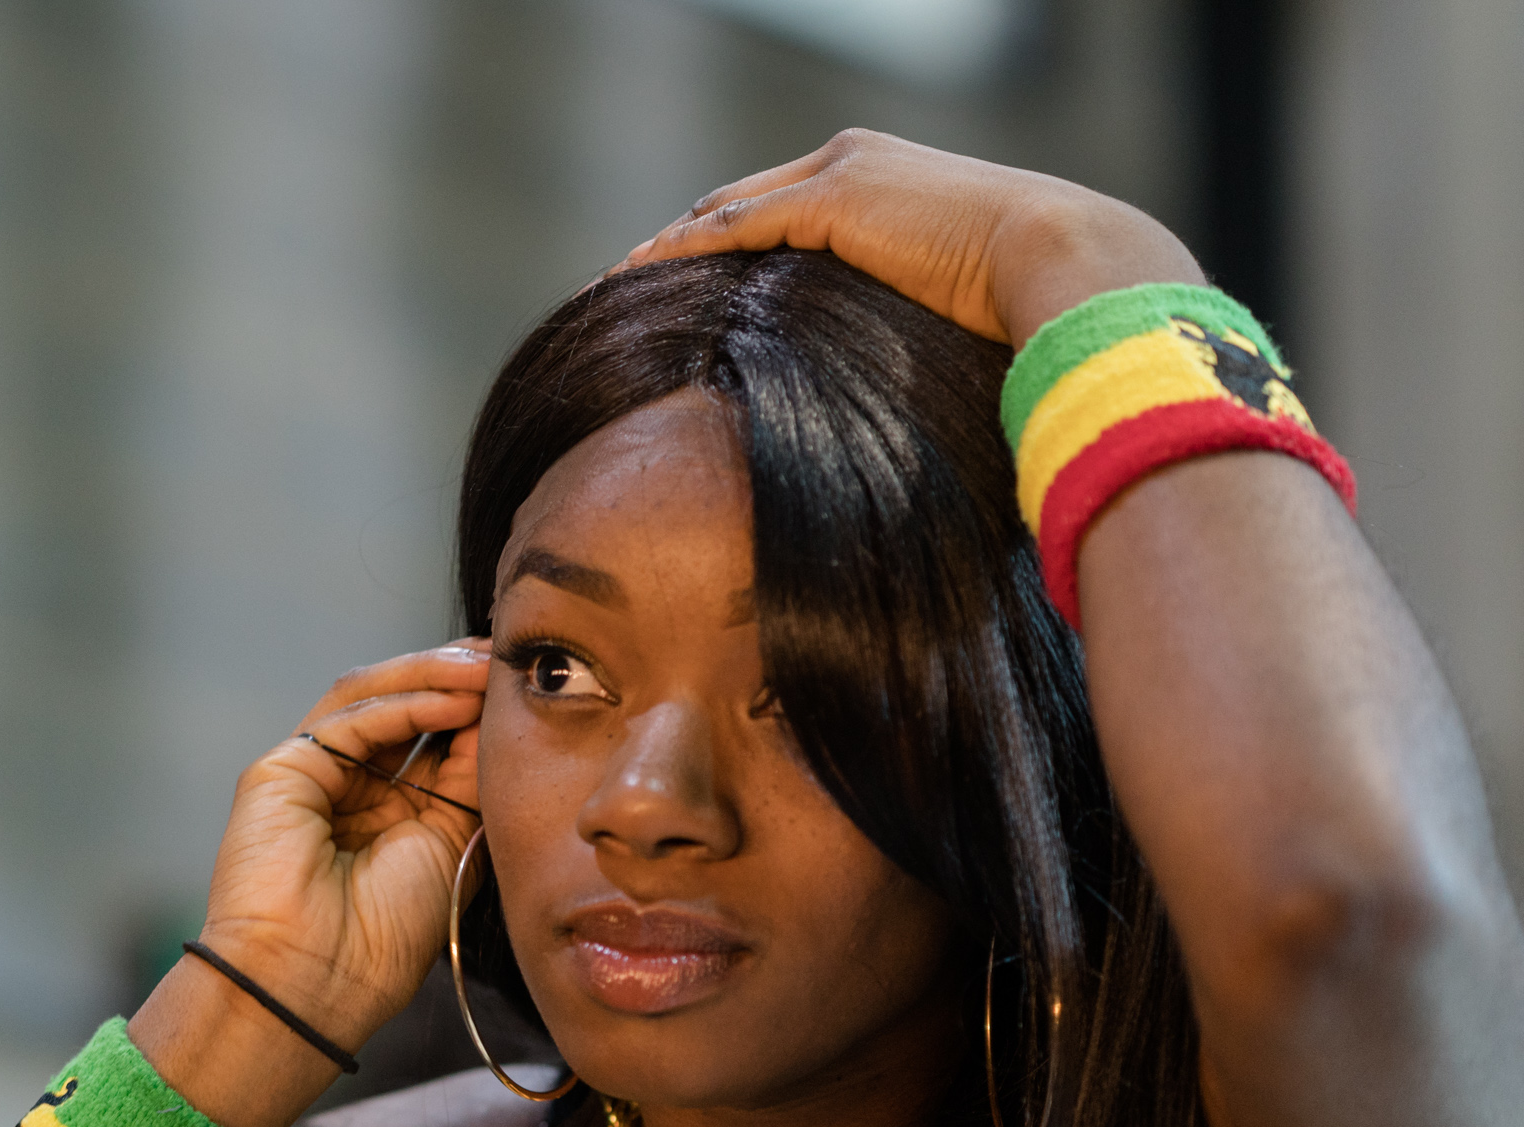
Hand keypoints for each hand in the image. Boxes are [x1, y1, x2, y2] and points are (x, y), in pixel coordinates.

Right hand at [194, 642, 490, 1052]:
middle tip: (513, 659)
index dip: (480, 711)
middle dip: (461, 679)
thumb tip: (504, 724)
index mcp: (390, 814)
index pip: (436, 739)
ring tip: (490, 668)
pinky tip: (455, 696)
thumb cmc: (383, 940)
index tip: (531, 691)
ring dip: (436, 676)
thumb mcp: (454, 847)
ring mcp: (311, 775)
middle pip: (406, 707)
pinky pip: (351, 718)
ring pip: (375, 698)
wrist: (316, 981)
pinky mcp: (282, 769)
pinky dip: (406, 700)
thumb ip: (472, 785)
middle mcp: (349, 788)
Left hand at [614, 130, 1202, 348]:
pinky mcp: (832, 200)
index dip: (721, 249)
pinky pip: (726, 231)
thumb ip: (911, 331)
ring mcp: (840, 174)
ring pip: (718, 213)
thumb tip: (899, 407)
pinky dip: (674, 256)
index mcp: (884, 182)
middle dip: (673, 248)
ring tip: (607, 297)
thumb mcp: (956, 313)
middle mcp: (853, 163)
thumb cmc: (1032, 310)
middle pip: (734, 206)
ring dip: (659, 254)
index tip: (677, 295)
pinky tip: (630, 287)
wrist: (1075, 265)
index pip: (777, 212)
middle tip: (619, 294)